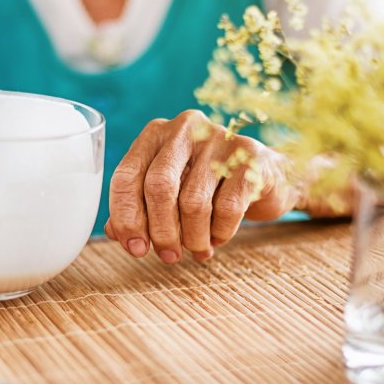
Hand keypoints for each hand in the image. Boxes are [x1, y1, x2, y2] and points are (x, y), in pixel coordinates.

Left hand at [105, 110, 300, 263]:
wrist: (268, 178)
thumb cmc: (207, 187)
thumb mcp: (169, 194)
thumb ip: (138, 209)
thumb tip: (116, 234)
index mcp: (155, 134)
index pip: (126, 176)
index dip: (126, 218)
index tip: (135, 248)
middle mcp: (184, 129)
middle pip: (158, 187)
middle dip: (161, 231)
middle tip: (168, 255)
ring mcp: (219, 139)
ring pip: (193, 203)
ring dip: (193, 237)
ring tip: (198, 247)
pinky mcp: (250, 157)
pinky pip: (227, 208)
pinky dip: (220, 232)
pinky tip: (218, 236)